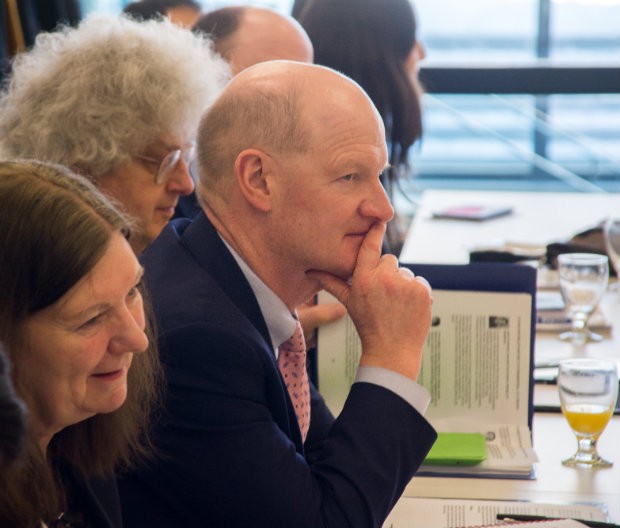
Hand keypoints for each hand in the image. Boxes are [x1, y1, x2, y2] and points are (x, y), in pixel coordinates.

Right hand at [306, 223, 432, 379]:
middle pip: (390, 260)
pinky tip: (408, 307)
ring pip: (405, 272)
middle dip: (388, 273)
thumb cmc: (368, 325)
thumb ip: (332, 282)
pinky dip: (416, 293)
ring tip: (396, 305)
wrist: (392, 351)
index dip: (374, 231)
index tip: (378, 220)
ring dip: (402, 284)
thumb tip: (310, 271)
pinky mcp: (422, 291)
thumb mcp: (348, 302)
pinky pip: (419, 282)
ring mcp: (405, 284)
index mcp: (364, 279)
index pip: (370, 246)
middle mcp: (384, 278)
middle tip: (384, 295)